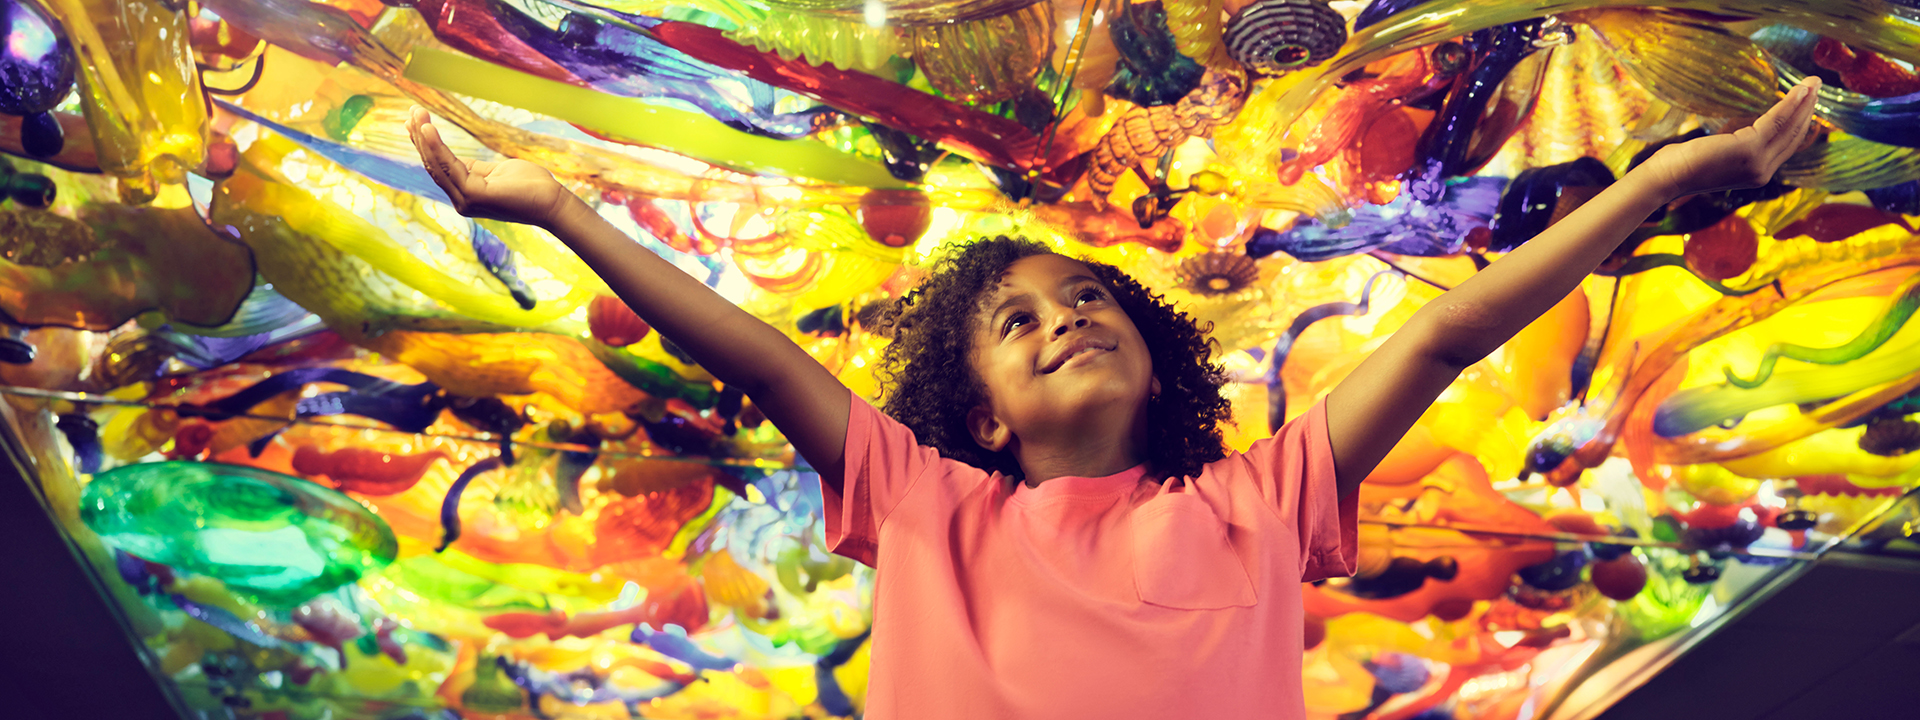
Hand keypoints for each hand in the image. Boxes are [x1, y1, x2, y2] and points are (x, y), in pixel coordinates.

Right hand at [406, 107, 573, 227]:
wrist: (553, 201)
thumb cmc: (531, 186)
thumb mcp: (497, 171)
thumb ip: (476, 168)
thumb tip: (458, 160)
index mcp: (466, 194)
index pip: (439, 167)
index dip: (425, 145)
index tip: (415, 122)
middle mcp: (462, 200)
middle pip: (433, 165)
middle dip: (419, 137)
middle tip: (411, 111)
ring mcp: (466, 201)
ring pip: (438, 165)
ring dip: (424, 138)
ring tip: (416, 113)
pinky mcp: (474, 196)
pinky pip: (450, 166)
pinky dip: (437, 147)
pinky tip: (428, 129)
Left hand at [1643, 76, 1821, 198]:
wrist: (1666, 178)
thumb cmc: (1682, 164)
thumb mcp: (1717, 152)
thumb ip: (1735, 142)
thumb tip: (1742, 125)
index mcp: (1756, 173)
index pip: (1786, 146)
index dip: (1800, 124)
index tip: (1808, 104)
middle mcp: (1763, 172)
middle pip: (1794, 137)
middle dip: (1808, 110)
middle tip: (1816, 87)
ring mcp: (1758, 163)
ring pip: (1789, 128)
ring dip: (1804, 103)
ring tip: (1813, 83)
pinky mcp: (1749, 151)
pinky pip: (1776, 122)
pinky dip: (1789, 104)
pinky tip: (1798, 90)